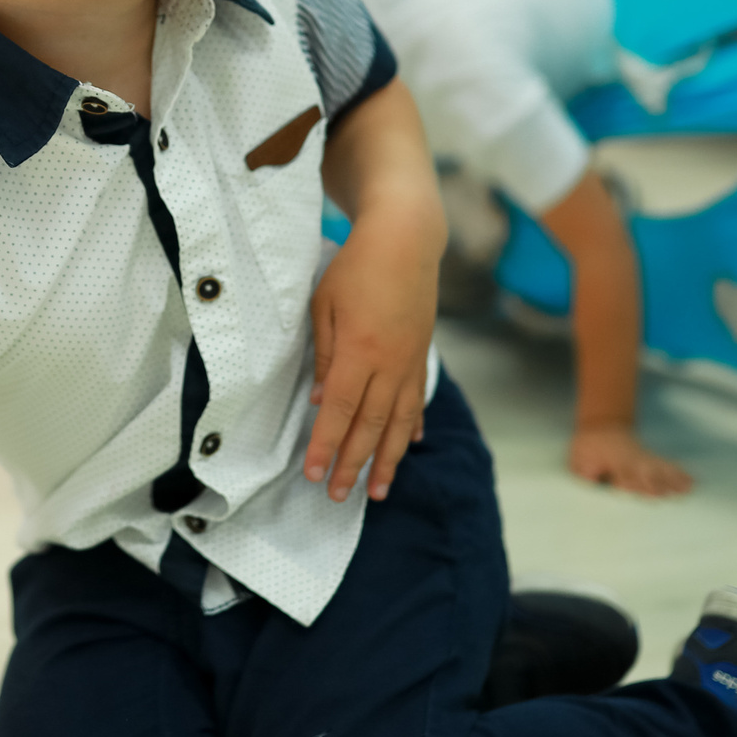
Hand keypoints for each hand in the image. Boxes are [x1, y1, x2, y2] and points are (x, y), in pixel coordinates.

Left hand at [303, 215, 439, 504]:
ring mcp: (410, 362)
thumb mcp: (324, 305)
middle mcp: (390, 364)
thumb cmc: (356, 267)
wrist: (406, 240)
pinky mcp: (422, 354)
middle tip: (338, 496)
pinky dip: (410, 427)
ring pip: (399, 422)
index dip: (327, 445)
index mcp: (360, 350)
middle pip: (370, 425)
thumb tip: (320, 401)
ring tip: (378, 491)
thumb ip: (324, 355)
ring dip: (387, 459)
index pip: (340, 410)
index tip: (314, 474)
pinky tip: (407, 445)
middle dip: (353, 464)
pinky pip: (416, 400)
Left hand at [568, 421, 692, 497]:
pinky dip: (680, 474)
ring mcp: (644, 460)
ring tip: (686, 490)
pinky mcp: (652, 460)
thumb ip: (584, 469)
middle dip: (653, 483)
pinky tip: (692, 483)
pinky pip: (668, 466)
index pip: (622, 475)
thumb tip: (590, 475)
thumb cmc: (588, 449)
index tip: (636, 490)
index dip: (629, 483)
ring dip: (672, 480)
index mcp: (612, 463)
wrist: (603, 427)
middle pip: (645, 473)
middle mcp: (631, 462)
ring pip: (660, 469)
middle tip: (663, 494)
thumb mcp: (578, 458)